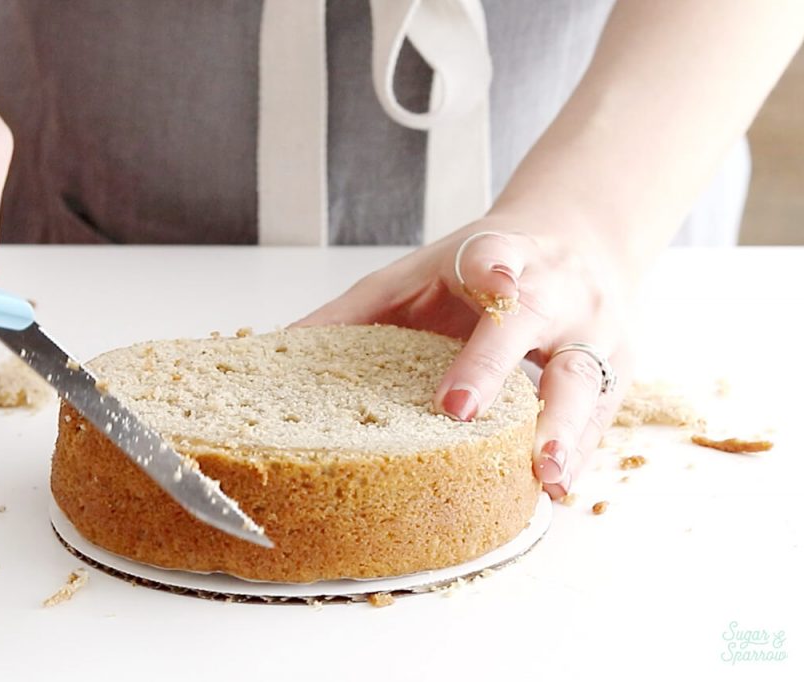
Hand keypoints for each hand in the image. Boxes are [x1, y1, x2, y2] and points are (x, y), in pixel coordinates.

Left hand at [297, 216, 633, 497]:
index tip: (492, 284)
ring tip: (545, 474)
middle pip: (535, 323)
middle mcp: (555, 290)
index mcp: (502, 254)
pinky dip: (582, 451)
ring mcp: (593, 331)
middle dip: (499, 365)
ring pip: (586, 379)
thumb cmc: (486, 263)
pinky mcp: (618, 371)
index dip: (495, 269)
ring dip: (566, 428)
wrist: (578, 239)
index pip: (498, 256)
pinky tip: (557, 485)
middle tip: (462, 411)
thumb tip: (277, 347)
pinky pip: (603, 417)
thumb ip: (357, 310)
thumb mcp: (418, 272)